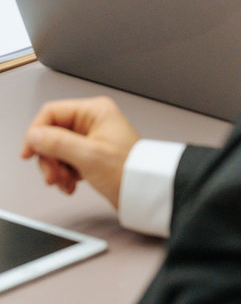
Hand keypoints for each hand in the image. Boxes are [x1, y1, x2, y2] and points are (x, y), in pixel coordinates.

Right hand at [21, 97, 140, 209]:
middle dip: (49, 157)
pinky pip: (67, 162)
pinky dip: (65, 175)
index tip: (29, 154)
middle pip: (52, 133)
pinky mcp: (92, 156)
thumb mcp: (89, 156)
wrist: (147, 192)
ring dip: (56, 169)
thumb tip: (35, 136)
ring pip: (57, 150)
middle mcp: (93, 121)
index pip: (52, 113)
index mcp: (95, 111)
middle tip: (53, 176)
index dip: (36, 133)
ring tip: (65, 183)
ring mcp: (92, 139)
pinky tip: (71, 186)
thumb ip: (58, 143)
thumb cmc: (130, 170)